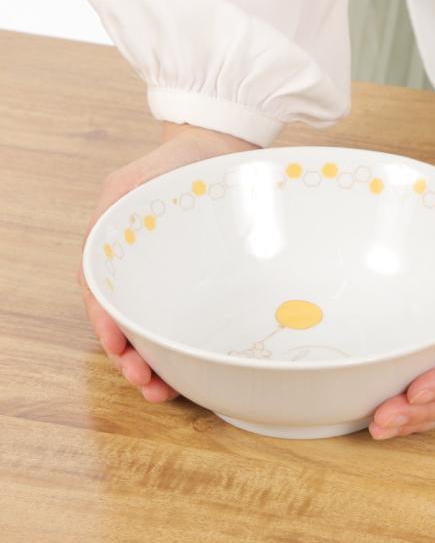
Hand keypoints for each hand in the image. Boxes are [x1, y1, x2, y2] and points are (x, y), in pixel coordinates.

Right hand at [79, 123, 257, 400]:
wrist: (219, 157)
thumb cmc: (178, 163)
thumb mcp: (140, 175)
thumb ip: (121, 197)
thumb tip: (102, 230)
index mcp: (115, 248)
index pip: (102, 292)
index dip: (106, 323)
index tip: (119, 348)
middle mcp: (138, 270)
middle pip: (125, 321)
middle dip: (131, 357)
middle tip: (148, 384)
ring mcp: (167, 279)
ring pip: (153, 328)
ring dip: (155, 362)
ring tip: (165, 391)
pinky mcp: (194, 284)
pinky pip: (184, 319)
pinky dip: (182, 346)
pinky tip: (190, 366)